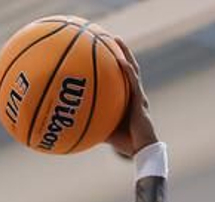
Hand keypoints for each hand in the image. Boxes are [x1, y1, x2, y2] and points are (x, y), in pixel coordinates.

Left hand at [105, 37, 157, 158]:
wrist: (141, 150)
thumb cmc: (125, 143)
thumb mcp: (104, 130)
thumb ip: (93, 123)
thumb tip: (73, 123)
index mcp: (129, 99)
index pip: (123, 77)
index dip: (118, 63)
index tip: (107, 50)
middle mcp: (135, 94)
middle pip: (129, 67)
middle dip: (121, 52)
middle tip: (112, 37)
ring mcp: (139, 96)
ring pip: (133, 70)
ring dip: (125, 54)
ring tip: (117, 40)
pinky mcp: (140, 101)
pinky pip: (133, 83)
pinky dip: (127, 71)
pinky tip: (120, 61)